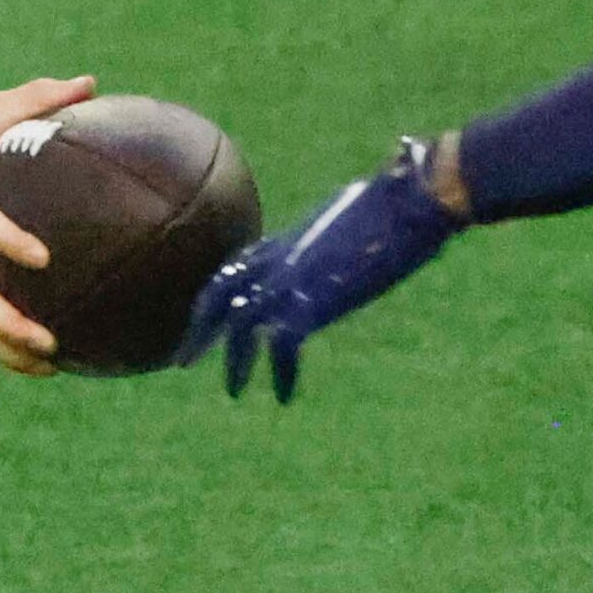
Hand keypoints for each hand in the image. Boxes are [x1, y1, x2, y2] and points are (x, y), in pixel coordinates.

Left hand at [176, 138, 463, 402]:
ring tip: (233, 391)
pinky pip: (283, 346)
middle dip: (201, 327)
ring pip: (242, 322)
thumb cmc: (398, 196)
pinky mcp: (315, 298)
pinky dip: (281, 373)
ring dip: (234, 359)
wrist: (409, 200)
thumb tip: (348, 227)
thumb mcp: (358, 209)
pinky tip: (284, 395)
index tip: (207, 319)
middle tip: (184, 360)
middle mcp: (282, 255)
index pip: (238, 265)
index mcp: (291, 236)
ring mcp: (295, 276)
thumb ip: (341, 223)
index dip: (217, 295)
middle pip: (222, 290)